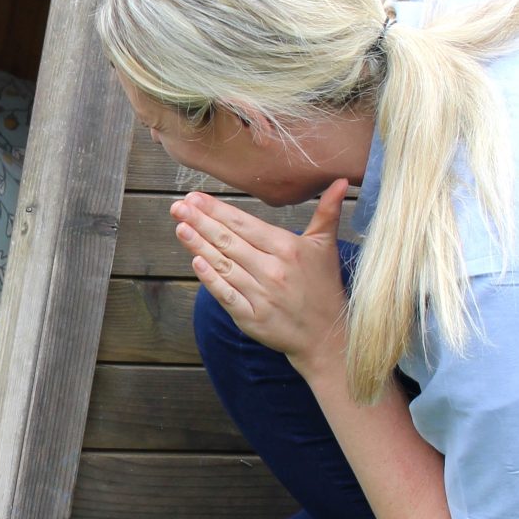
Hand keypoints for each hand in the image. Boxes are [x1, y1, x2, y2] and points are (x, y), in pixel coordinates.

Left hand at [171, 179, 348, 377]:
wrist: (328, 336)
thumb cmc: (323, 287)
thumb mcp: (326, 247)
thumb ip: (327, 212)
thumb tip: (341, 181)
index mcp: (287, 248)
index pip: (244, 224)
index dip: (217, 210)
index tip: (194, 197)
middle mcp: (272, 270)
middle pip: (229, 241)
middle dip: (200, 221)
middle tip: (177, 206)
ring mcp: (261, 295)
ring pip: (223, 264)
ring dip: (198, 244)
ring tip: (179, 226)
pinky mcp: (252, 318)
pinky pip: (226, 294)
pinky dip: (209, 278)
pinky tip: (195, 261)